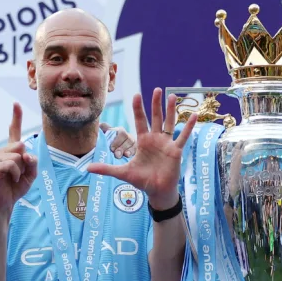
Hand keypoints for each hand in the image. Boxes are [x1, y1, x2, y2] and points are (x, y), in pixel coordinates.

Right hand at [0, 103, 38, 212]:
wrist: (6, 201)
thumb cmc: (17, 186)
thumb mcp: (32, 173)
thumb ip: (33, 161)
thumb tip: (24, 153)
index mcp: (13, 150)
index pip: (15, 131)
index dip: (16, 117)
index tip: (16, 103)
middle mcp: (4, 151)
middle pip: (21, 145)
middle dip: (26, 162)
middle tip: (19, 173)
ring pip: (18, 156)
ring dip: (21, 170)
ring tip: (14, 177)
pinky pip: (12, 164)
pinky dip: (16, 174)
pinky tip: (11, 179)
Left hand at [86, 88, 196, 209]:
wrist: (157, 191)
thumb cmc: (142, 180)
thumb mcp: (123, 173)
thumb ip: (107, 169)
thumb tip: (88, 168)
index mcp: (143, 141)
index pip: (140, 121)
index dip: (138, 108)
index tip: (136, 95)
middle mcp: (155, 139)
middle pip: (156, 117)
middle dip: (156, 104)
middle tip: (156, 89)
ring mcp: (167, 143)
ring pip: (169, 123)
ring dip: (171, 110)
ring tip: (173, 96)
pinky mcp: (176, 150)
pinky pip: (183, 136)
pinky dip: (188, 126)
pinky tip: (193, 115)